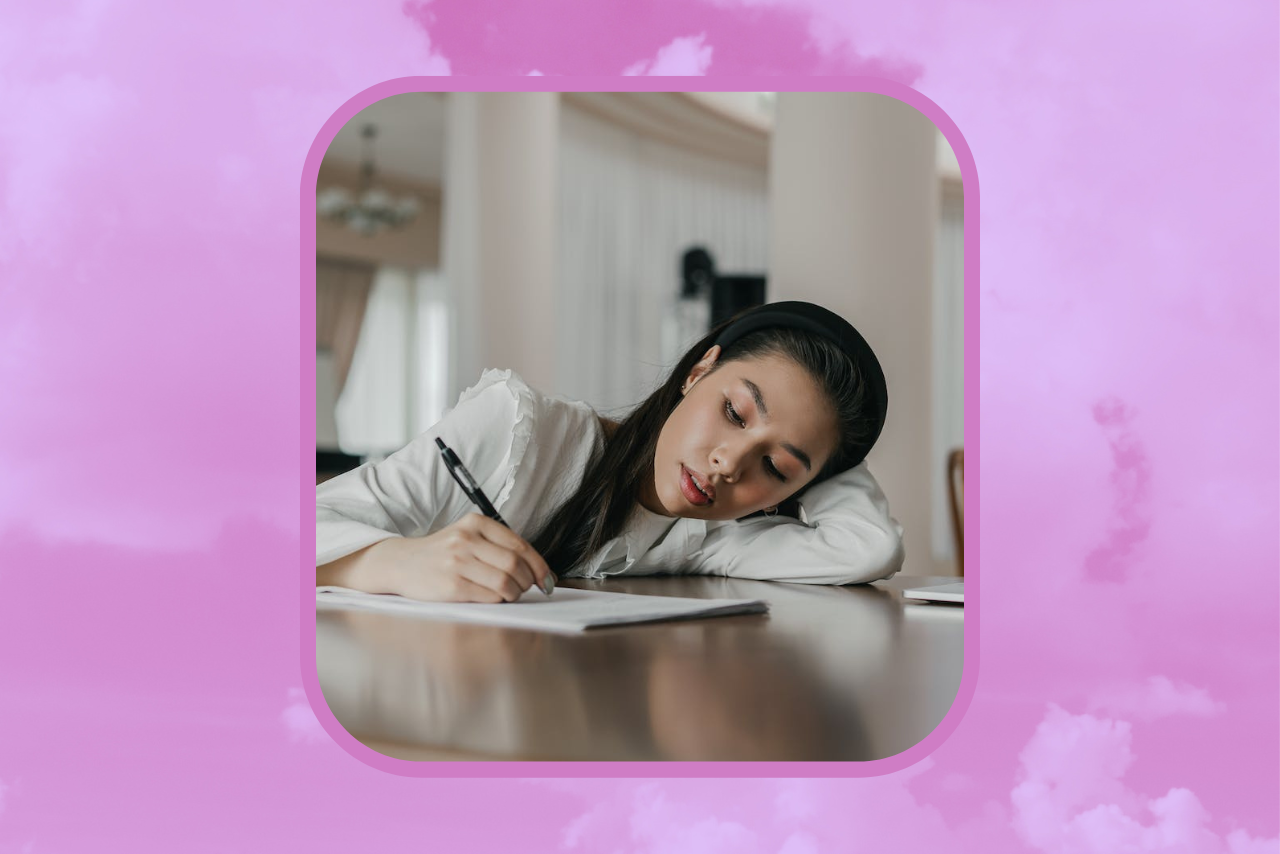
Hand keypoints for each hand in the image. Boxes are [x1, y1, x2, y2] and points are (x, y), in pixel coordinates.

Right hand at [371, 513, 554, 602]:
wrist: (402, 563)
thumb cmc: (442, 553)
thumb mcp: (467, 535)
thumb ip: (498, 546)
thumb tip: (539, 570)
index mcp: (475, 523)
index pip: (519, 544)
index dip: (539, 565)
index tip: (547, 578)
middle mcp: (466, 540)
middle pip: (515, 564)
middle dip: (528, 581)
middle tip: (527, 588)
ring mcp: (458, 563)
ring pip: (505, 582)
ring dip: (515, 592)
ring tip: (510, 593)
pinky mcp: (452, 586)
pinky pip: (490, 596)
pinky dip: (499, 600)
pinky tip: (493, 597)